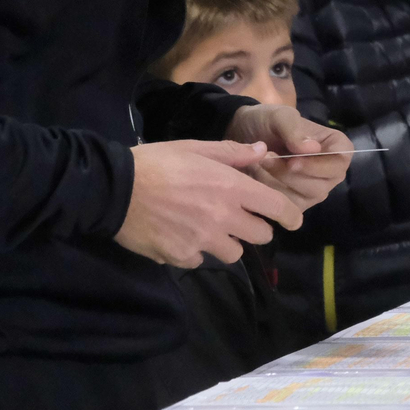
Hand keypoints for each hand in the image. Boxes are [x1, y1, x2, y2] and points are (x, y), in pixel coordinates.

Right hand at [115, 140, 303, 268]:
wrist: (114, 189)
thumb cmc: (158, 161)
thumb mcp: (196, 148)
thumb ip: (233, 154)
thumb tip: (262, 152)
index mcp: (232, 188)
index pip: (276, 208)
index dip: (291, 216)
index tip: (294, 221)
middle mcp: (223, 218)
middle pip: (260, 236)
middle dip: (256, 229)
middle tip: (242, 220)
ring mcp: (202, 241)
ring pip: (233, 253)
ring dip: (227, 243)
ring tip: (209, 229)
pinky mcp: (180, 257)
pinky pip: (199, 260)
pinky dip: (195, 251)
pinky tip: (181, 236)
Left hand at [226, 104, 352, 212]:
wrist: (245, 135)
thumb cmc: (269, 123)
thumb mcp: (280, 117)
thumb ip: (294, 130)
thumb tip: (312, 149)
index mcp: (336, 147)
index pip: (340, 162)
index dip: (319, 166)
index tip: (292, 162)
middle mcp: (331, 172)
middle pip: (322, 184)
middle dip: (291, 175)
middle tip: (266, 159)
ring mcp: (315, 190)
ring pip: (304, 197)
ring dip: (279, 183)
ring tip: (259, 165)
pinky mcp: (298, 203)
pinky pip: (289, 206)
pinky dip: (271, 193)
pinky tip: (257, 177)